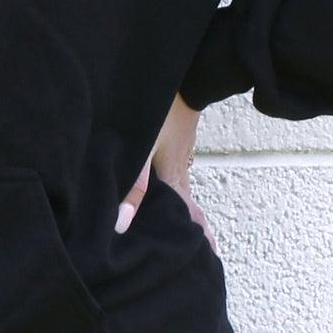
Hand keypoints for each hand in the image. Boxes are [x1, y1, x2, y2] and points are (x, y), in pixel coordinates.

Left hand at [115, 90, 217, 254]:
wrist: (184, 74)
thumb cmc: (161, 109)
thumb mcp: (143, 147)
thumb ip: (134, 185)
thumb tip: (123, 224)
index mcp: (174, 177)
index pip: (188, 216)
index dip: (197, 238)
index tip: (209, 259)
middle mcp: (180, 168)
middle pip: (187, 205)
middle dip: (193, 229)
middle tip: (200, 252)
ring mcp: (178, 153)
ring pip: (181, 188)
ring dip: (184, 208)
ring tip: (184, 227)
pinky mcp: (173, 141)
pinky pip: (175, 173)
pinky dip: (174, 188)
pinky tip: (166, 188)